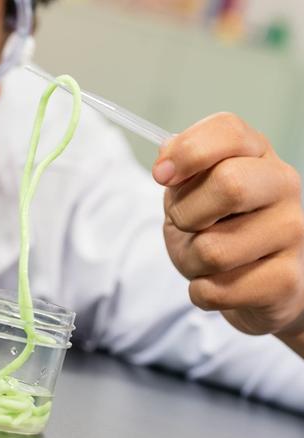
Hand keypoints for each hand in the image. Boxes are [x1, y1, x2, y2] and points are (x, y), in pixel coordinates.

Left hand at [152, 113, 303, 345]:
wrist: (252, 284)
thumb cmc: (217, 231)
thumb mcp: (190, 196)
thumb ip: (180, 174)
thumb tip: (166, 160)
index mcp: (256, 154)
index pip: (227, 130)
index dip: (186, 152)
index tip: (162, 176)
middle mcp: (283, 185)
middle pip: (229, 185)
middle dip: (186, 213)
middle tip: (188, 224)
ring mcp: (292, 232)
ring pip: (213, 250)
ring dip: (190, 261)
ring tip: (206, 260)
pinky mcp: (286, 281)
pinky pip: (216, 290)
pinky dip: (201, 292)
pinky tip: (219, 284)